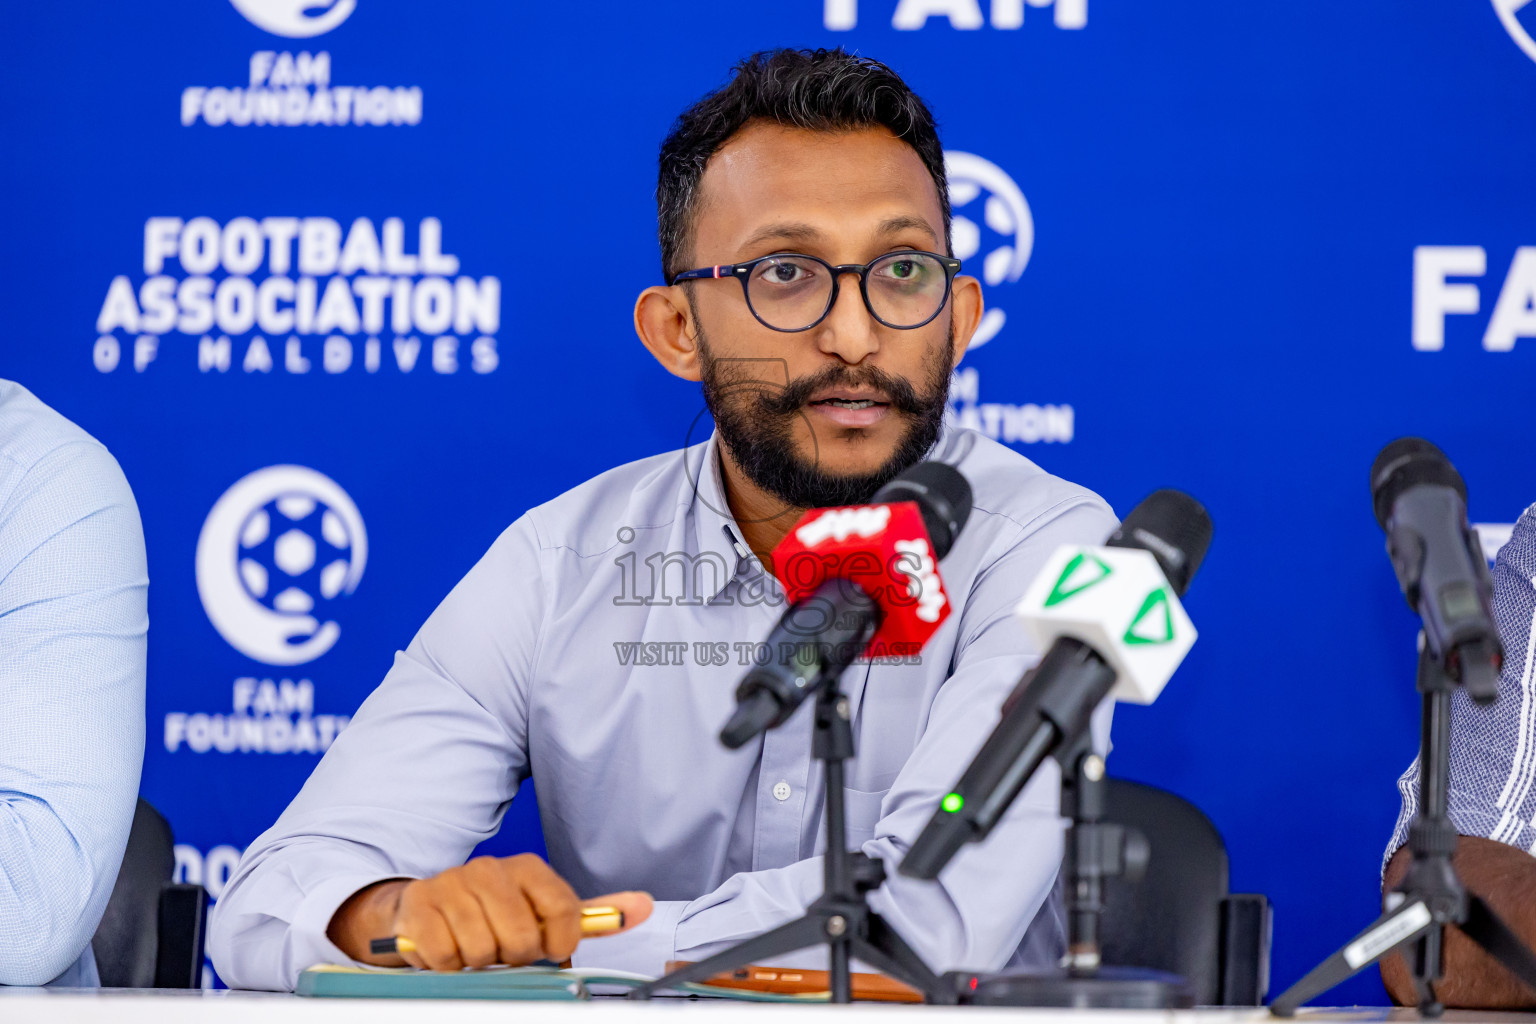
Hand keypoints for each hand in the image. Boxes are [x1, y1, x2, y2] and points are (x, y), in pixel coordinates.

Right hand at [328, 853, 652, 970]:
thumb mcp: (544, 913)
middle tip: (504, 949)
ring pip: (483, 951)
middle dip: (514, 957)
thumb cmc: (495, 915)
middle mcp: (490, 868)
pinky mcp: (420, 905)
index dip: (559, 944)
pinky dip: (449, 964)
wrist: (426, 909)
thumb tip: (644, 906)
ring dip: (480, 962)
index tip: (549, 950)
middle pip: (522, 939)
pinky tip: (450, 948)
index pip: (563, 912)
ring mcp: (452, 883)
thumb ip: (593, 915)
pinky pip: (446, 956)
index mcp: (528, 868)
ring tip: (475, 947)